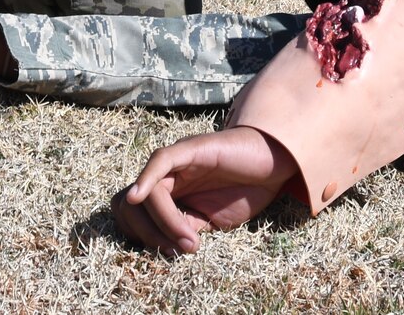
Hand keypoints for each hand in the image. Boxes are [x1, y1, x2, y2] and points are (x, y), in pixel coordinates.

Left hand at [114, 126, 297, 255]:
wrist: (274, 165)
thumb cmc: (244, 191)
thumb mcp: (209, 220)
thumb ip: (184, 229)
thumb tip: (164, 247)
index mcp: (167, 195)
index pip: (132, 215)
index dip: (141, 237)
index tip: (168, 253)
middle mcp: (165, 177)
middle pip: (129, 205)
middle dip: (147, 234)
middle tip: (176, 250)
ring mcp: (177, 162)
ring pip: (146, 192)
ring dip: (163, 222)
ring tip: (191, 240)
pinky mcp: (191, 149)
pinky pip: (160, 161)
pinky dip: (145, 179)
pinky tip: (141, 197)